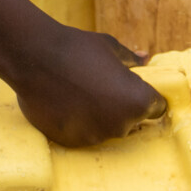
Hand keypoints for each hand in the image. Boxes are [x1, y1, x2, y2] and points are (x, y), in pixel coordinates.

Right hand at [13, 27, 166, 147]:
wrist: (33, 56)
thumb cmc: (76, 48)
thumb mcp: (109, 47)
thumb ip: (130, 58)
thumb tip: (145, 58)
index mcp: (137, 100)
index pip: (156, 108)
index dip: (146, 97)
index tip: (132, 88)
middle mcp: (121, 125)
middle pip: (132, 122)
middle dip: (122, 107)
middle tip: (101, 87)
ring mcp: (96, 136)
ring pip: (106, 129)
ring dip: (99, 116)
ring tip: (80, 93)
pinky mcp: (72, 142)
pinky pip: (83, 134)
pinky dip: (79, 123)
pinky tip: (66, 104)